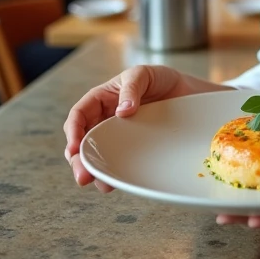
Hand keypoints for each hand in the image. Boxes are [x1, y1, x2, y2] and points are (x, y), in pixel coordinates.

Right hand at [63, 65, 190, 190]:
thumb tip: (122, 111)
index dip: (73, 131)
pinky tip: (115, 183)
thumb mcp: (143, 75)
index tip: (74, 147)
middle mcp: (104, 120)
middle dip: (79, 160)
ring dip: (95, 172)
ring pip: (99, 156)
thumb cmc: (159, 79)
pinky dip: (114, 174)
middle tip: (82, 176)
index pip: (78, 116)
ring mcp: (118, 137)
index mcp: (100, 100)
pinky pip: (119, 163)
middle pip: (83, 142)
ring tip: (101, 184)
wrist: (186, 92)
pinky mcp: (132, 150)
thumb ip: (132, 88)